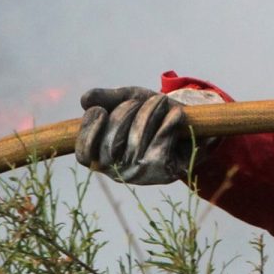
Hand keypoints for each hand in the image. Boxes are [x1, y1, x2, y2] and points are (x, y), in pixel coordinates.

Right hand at [75, 85, 222, 184]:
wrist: (188, 123)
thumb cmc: (151, 111)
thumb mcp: (127, 99)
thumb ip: (106, 98)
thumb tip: (85, 99)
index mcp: (103, 157)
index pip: (84, 155)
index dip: (88, 133)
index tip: (99, 111)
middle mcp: (118, 171)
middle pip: (111, 145)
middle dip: (124, 115)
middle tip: (136, 102)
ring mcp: (141, 174)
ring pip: (137, 142)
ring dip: (149, 114)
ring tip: (160, 101)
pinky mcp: (164, 172)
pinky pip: (161, 144)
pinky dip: (169, 123)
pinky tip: (176, 113)